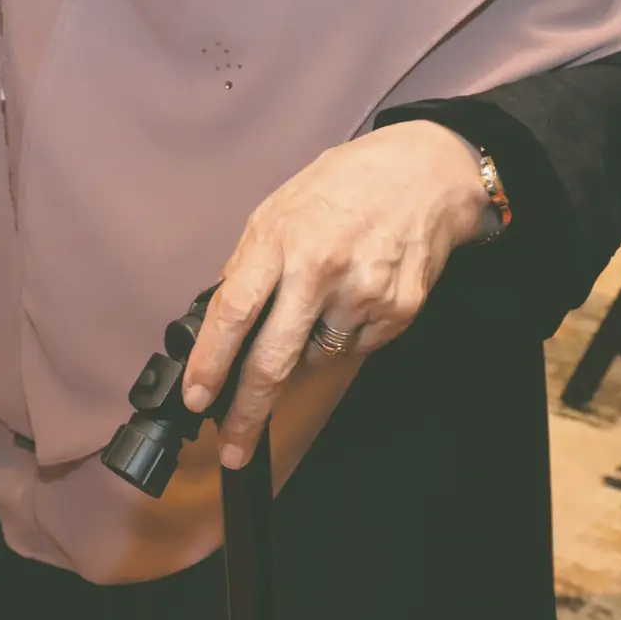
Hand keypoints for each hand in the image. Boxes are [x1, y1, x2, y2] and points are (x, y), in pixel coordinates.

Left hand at [180, 122, 490, 466]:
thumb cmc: (344, 186)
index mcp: (280, 240)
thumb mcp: (279, 209)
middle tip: (234, 445)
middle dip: (248, 412)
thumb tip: (224, 316)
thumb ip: (251, 263)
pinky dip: (343, 338)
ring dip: (304, 354)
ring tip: (316, 305)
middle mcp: (320, 270)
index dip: (212, 361)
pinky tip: (351, 298)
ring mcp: (362, 296)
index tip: (198, 397)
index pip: (234, 312)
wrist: (422, 174)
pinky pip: (355, 349)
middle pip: (274, 360)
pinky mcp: (398, 314)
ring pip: (317, 359)